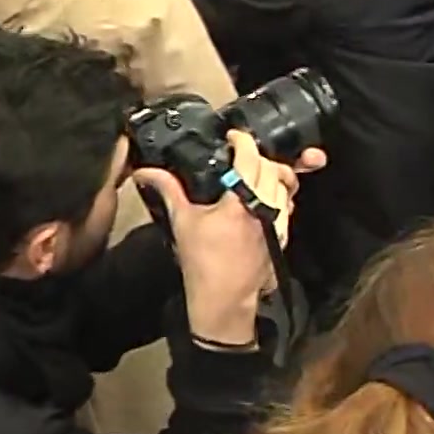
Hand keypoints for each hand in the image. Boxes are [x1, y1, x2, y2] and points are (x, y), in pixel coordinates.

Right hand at [131, 131, 326, 346]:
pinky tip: (263, 196)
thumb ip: (168, 189)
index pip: (250, 157)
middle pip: (272, 167)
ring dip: (272, 174)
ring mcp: (279, 220)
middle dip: (258, 157)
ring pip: (285, 184)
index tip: (234, 136)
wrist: (223, 297)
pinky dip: (279, 194)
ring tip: (253, 172)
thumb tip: (145, 171)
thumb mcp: (183, 221)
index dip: (243, 141)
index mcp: (240, 200)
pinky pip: (288, 203)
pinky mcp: (284, 232)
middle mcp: (265, 206)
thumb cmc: (202, 261)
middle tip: (241, 155)